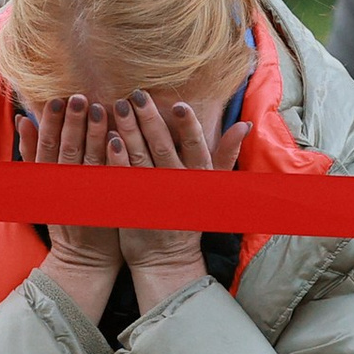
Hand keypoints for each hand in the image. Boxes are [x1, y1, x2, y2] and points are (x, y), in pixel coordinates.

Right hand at [16, 94, 122, 321]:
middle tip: (80, 97)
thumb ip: (33, 152)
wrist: (84, 259)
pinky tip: (119, 138)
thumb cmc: (65, 216)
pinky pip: (109, 179)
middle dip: (73, 122)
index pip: (46, 147)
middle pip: (67, 150)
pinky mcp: (106, 206)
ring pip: (89, 161)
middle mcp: (63, 189)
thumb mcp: (42, 184)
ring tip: (101, 108)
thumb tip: (23, 119)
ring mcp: (86, 198)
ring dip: (94, 134)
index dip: (51, 122)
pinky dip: (112, 158)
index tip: (58, 99)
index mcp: (47, 182)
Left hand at [102, 89, 248, 311]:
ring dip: (129, 131)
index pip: (197, 148)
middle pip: (163, 148)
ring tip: (117, 106)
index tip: (178, 104)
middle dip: (149, 120)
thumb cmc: (189, 216)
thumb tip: (244, 125)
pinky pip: (123, 179)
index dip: (188, 127)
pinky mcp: (131, 205)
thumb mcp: (212, 186)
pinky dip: (116, 159)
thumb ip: (226, 154)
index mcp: (198, 179)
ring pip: (141, 159)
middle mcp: (177, 186)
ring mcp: (153, 196)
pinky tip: (109, 140)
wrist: (165, 259)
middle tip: (136, 95)